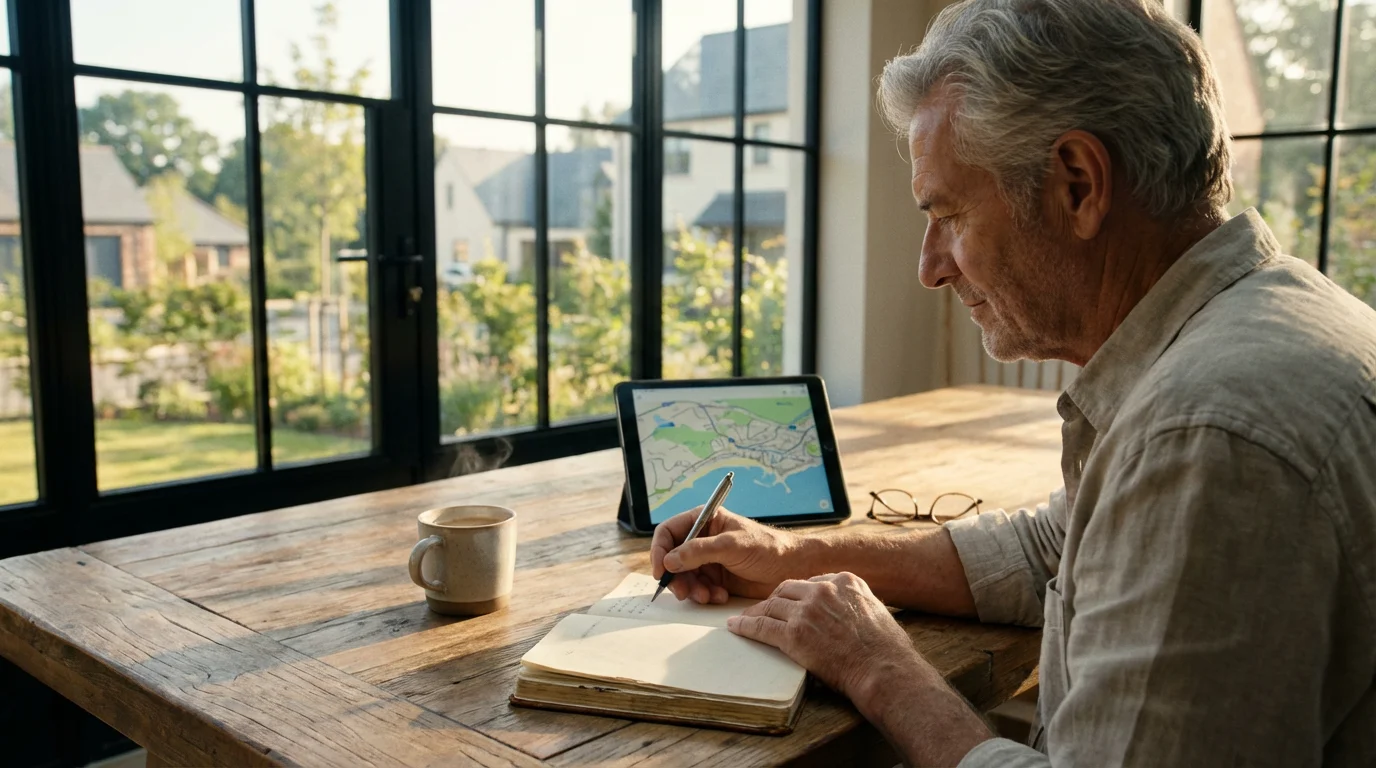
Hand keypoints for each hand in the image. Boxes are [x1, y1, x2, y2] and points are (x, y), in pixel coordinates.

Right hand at [651, 508, 807, 603]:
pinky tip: (720, 596)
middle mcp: (702, 539)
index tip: (661, 571)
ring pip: (684, 577)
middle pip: (672, 558)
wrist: (793, 568)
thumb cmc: (768, 547)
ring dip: (692, 589)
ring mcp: (708, 560)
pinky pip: (698, 589)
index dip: (660, 551)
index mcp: (704, 520)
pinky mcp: (716, 578)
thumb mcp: (732, 546)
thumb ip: (699, 551)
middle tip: (683, 592)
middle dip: (676, 577)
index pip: (669, 532)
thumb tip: (670, 560)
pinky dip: (705, 595)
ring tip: (708, 596)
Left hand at [726, 572, 922, 701]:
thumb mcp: (876, 610)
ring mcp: (807, 611)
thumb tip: (850, 610)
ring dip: (755, 612)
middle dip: (774, 600)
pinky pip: (762, 627)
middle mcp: (823, 590)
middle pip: (787, 589)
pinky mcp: (794, 634)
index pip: (810, 582)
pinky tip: (736, 627)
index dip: (797, 594)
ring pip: (771, 606)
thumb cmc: (886, 649)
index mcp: (845, 581)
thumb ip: (857, 602)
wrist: (884, 669)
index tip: (789, 602)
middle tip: (764, 609)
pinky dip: (746, 626)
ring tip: (744, 618)